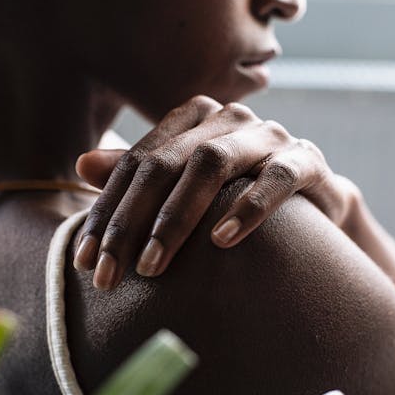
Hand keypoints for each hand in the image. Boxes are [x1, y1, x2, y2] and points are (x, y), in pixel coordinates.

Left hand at [74, 95, 356, 289]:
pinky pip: (275, 177)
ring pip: (212, 163)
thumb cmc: (238, 197)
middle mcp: (226, 119)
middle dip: (132, 222)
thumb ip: (139, 176)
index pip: (137, 164)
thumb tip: (81, 164)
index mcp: (191, 120)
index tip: (85, 261)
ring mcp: (268, 136)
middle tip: (110, 274)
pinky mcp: (305, 160)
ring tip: (152, 265)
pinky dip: (247, 207)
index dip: (107, 212)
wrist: (314, 208)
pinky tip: (220, 241)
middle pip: (166, 163)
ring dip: (177, 216)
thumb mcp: (184, 189)